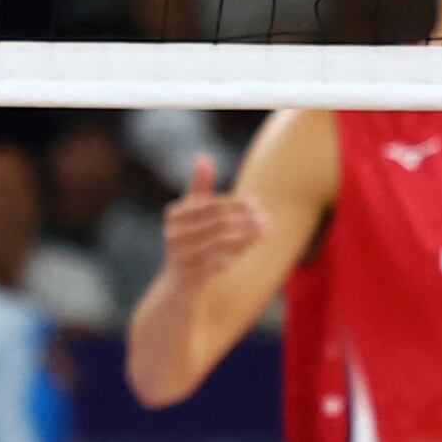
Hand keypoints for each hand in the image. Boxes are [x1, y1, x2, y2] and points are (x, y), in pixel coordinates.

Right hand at [156, 154, 268, 290]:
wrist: (177, 285)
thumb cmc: (188, 241)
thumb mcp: (191, 213)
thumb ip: (199, 187)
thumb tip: (203, 157)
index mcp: (174, 215)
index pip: (212, 204)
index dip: (237, 203)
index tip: (258, 203)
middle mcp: (172, 234)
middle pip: (219, 221)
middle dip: (246, 218)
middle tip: (268, 218)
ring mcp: (180, 255)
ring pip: (222, 241)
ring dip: (248, 235)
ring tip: (267, 229)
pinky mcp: (191, 275)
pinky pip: (221, 261)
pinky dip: (239, 252)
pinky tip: (252, 245)